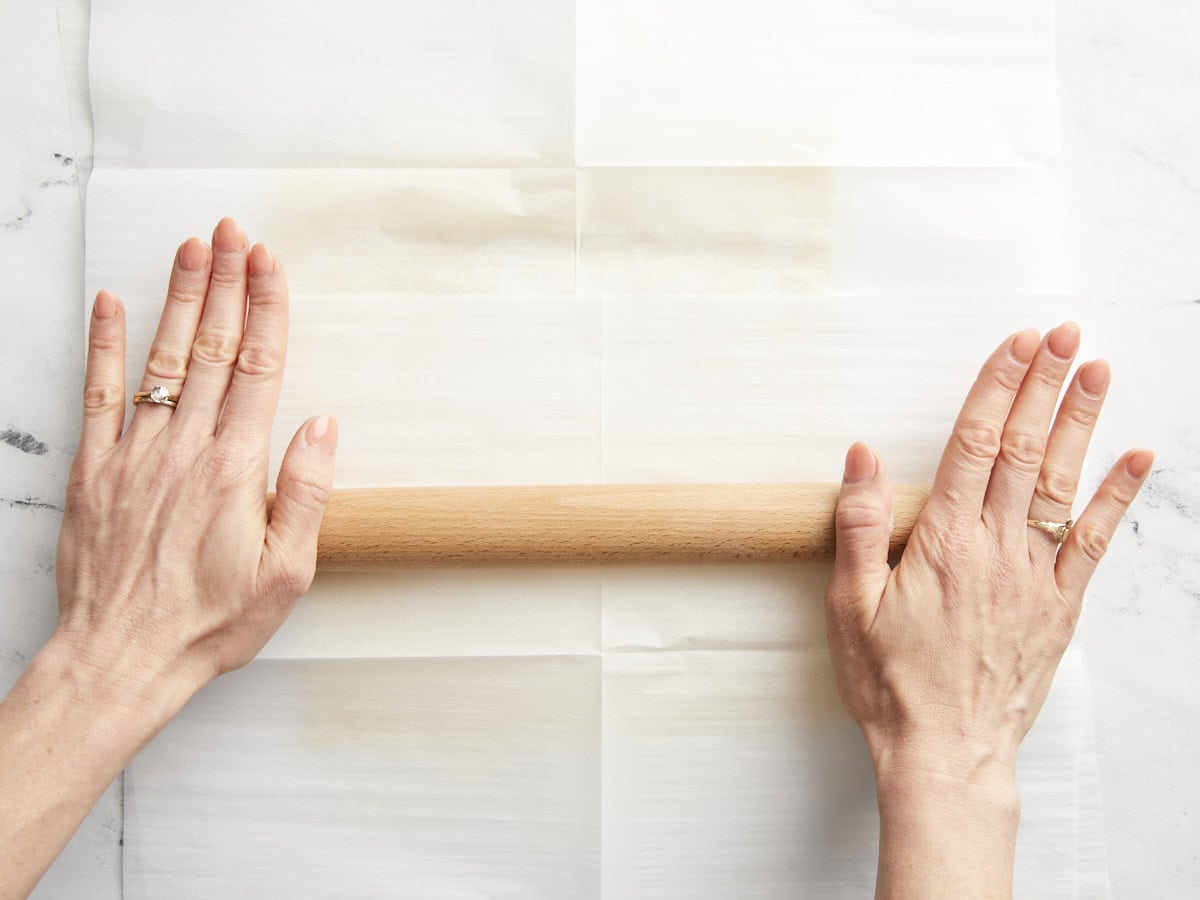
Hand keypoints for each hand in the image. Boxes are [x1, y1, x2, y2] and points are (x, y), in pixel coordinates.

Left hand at [55, 216, 336, 714]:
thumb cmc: (210, 621)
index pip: (257, 368)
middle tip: (231, 232)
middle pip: (210, 348)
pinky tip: (110, 303)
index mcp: (235, 468)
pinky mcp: (94, 470)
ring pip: (160, 358)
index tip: (269, 261)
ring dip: (178, 299)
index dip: (266, 308)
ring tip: (189, 249)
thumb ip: (305, 492)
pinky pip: (98, 394)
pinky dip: (103, 344)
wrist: (121, 657)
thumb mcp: (286, 571)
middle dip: (225, 283)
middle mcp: (184, 448)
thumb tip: (321, 424)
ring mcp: (134, 453)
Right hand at [825, 324, 1151, 897]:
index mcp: (943, 543)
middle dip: (1042, 384)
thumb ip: (859, 526)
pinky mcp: (1059, 605)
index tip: (1014, 344)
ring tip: (1095, 370)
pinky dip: (1118, 495)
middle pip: (1023, 450)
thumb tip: (864, 456)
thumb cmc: (891, 683)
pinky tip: (1135, 456)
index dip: (996, 388)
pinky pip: (1095, 541)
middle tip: (1062, 333)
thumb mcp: (850, 606)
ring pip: (1061, 483)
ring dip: (1079, 422)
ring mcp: (1035, 576)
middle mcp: (996, 549)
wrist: (946, 752)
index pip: (974, 445)